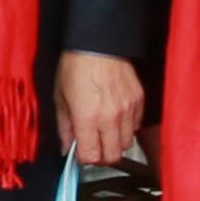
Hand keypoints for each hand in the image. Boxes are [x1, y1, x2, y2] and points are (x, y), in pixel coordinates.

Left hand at [53, 49, 146, 172]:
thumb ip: (64, 126)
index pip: (91, 157)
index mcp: (88, 117)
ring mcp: (128, 109)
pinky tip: (115, 118)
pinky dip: (126, 128)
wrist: (98, 42)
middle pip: (113, 156)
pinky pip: (136, 126)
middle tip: (93, 147)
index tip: (80, 152)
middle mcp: (110, 117)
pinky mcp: (139, 101)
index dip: (84, 158)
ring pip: (127, 144)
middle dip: (101, 156)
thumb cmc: (76, 65)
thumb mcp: (60, 96)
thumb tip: (66, 147)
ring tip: (104, 131)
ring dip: (115, 143)